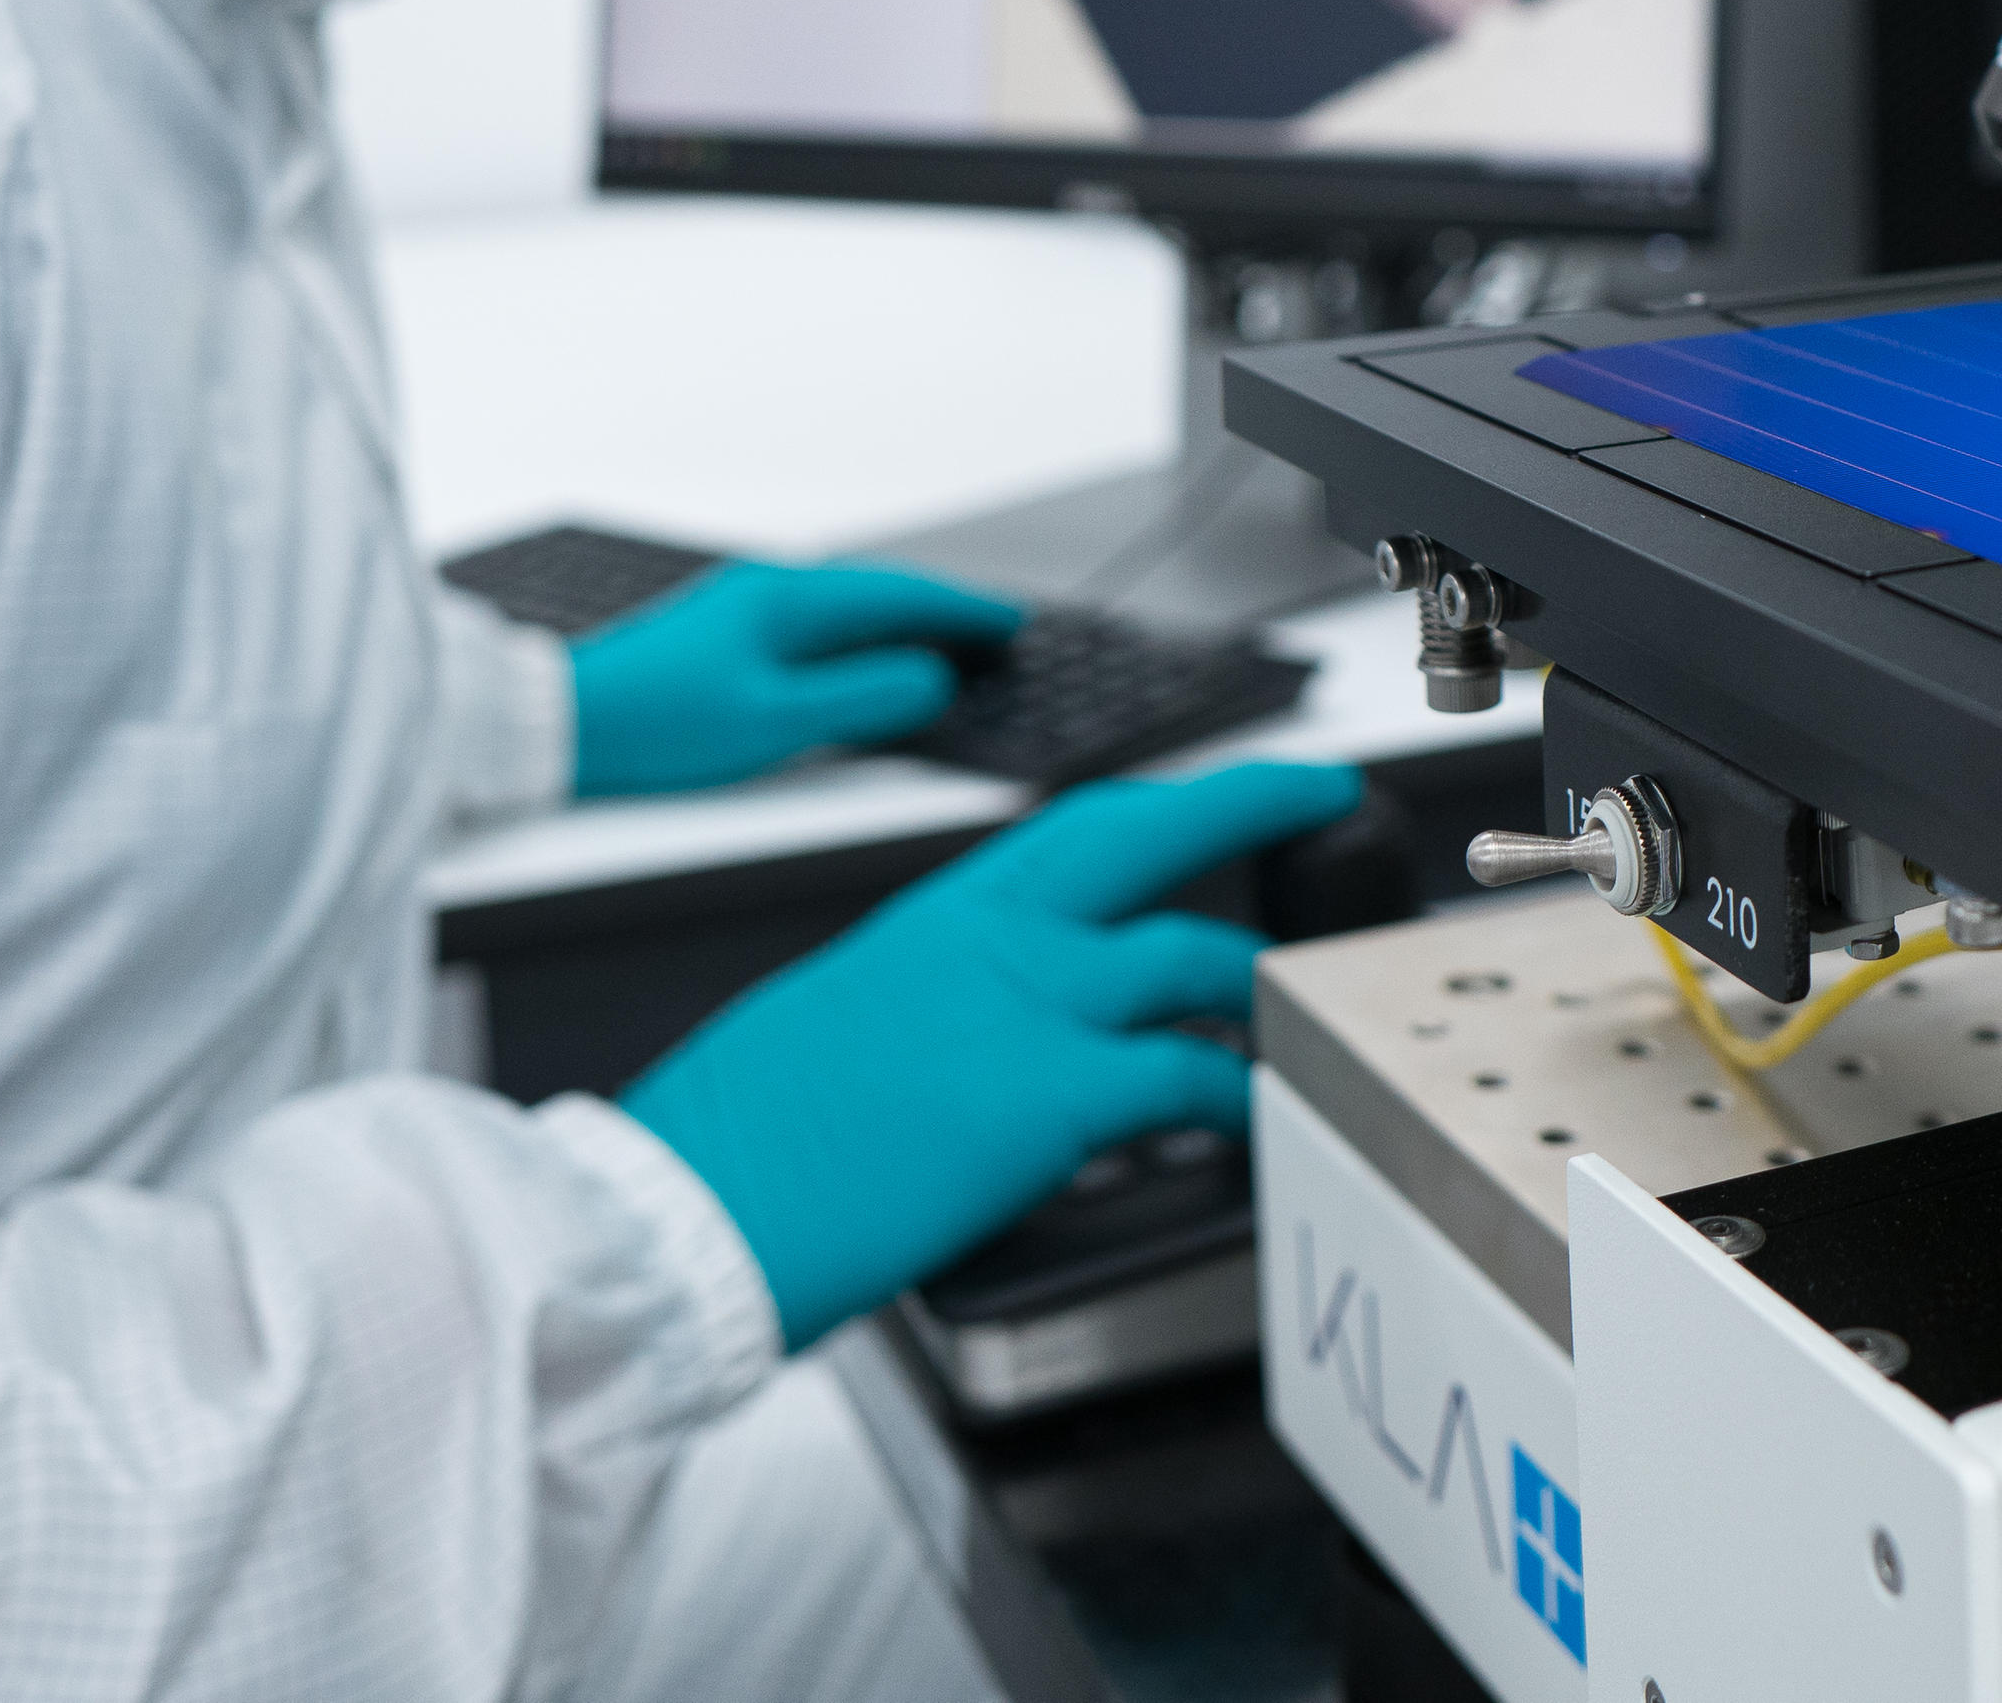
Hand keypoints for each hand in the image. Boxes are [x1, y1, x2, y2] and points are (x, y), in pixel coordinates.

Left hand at [567, 559, 1023, 797]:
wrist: (562, 723)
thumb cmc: (658, 724)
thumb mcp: (776, 721)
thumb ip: (863, 698)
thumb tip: (930, 678)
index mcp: (790, 602)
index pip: (901, 595)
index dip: (964, 610)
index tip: (1012, 622)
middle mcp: (770, 590)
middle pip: (878, 591)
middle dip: (941, 607)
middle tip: (994, 628)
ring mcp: (744, 607)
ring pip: (847, 605)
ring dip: (901, 618)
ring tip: (943, 639)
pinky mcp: (725, 632)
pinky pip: (818, 620)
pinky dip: (860, 631)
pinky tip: (861, 654)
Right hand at [622, 759, 1366, 1345]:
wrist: (683, 1207)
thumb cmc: (730, 1141)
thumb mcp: (825, 1025)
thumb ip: (917, 1008)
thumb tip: (959, 1039)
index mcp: (929, 921)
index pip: (1065, 834)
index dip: (1151, 810)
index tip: (1207, 800)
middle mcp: (984, 941)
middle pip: (1145, 834)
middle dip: (1247, 803)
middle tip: (1318, 794)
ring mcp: (1022, 1009)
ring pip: (1188, 955)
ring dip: (1256, 981)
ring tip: (1296, 1006)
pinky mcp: (1049, 1096)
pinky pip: (1187, 1078)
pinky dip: (1237, 1093)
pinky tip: (1255, 1119)